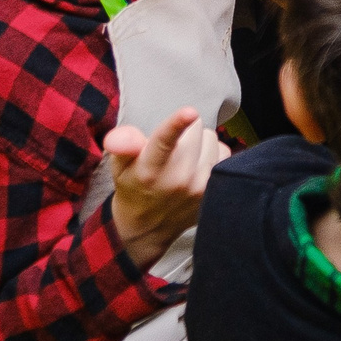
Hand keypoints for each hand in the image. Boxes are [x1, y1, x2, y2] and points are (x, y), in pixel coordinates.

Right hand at [105, 107, 226, 268]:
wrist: (148, 228)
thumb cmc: (133, 187)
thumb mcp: (120, 166)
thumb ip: (122, 145)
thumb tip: (116, 137)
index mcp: (149, 171)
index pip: (163, 142)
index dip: (176, 124)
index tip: (189, 111)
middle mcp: (178, 179)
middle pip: (195, 128)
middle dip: (185, 133)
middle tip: (172, 150)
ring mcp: (200, 187)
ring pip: (211, 138)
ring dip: (200, 144)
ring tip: (184, 159)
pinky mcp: (215, 191)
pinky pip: (224, 153)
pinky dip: (212, 155)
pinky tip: (198, 167)